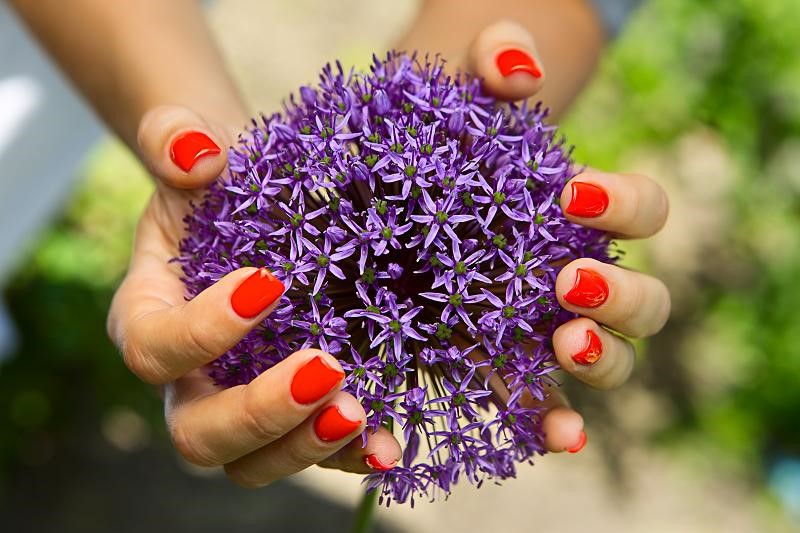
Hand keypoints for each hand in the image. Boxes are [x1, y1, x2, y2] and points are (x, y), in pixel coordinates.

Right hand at [107, 106, 402, 486]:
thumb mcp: (194, 153)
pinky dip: (350, 455)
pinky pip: (313, 454)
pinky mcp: (293, 416)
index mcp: (150, 319)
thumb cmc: (220, 186)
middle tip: (325, 367)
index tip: (266, 284)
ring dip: (306, 446)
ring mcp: (241, 406)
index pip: (155, 348)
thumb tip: (198, 151)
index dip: (202, 331)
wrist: (257, 212)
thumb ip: (177, 139)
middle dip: (260, 412)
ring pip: (253, 462)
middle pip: (200, 431)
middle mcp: (188, 381)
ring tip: (359, 413)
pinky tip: (389, 443)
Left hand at [395, 18, 669, 452]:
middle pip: (645, 304)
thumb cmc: (441, 136)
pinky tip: (550, 436)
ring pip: (607, 361)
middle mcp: (576, 279)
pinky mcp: (497, 366)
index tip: (573, 195)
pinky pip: (538, 406)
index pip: (642, 211)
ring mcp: (541, 330)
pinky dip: (551, 425)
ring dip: (600, 362)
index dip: (625, 204)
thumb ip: (493, 64)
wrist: (390, 188)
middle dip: (623, 300)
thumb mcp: (460, 91)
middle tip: (569, 284)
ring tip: (563, 343)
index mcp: (584, 215)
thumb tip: (514, 66)